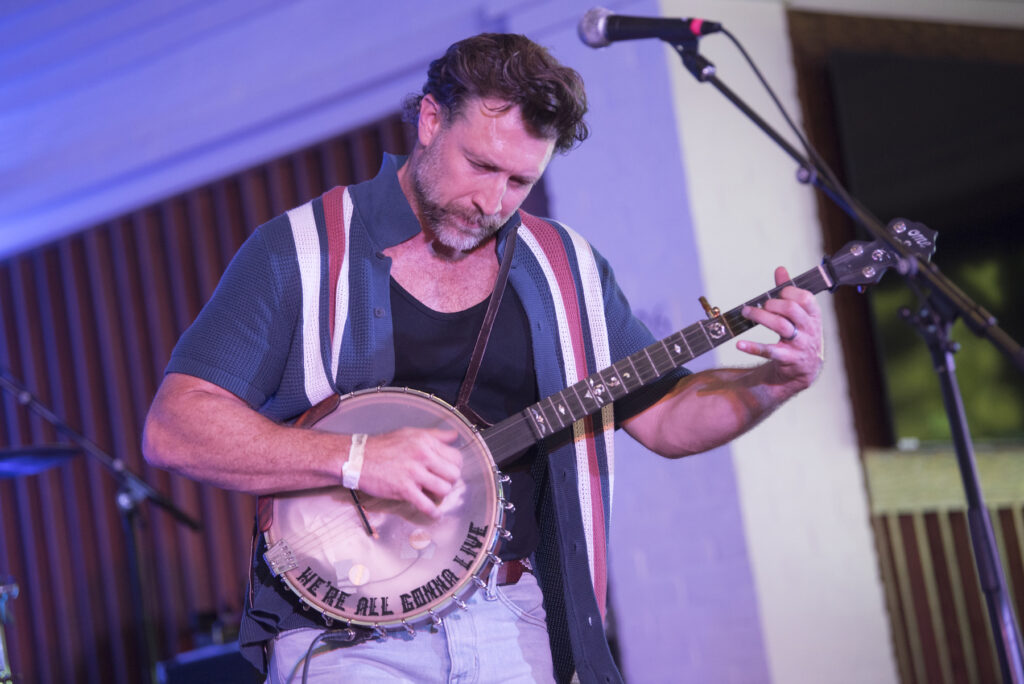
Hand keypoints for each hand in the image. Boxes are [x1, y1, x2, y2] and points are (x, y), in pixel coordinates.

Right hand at [354, 427, 462, 517]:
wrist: (357, 458)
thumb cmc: (383, 446)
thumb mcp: (410, 433)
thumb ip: (435, 435)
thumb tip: (454, 435)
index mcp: (426, 442)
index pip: (456, 457)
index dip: (455, 466)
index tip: (449, 472)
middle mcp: (422, 456)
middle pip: (453, 474)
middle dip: (450, 481)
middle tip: (441, 484)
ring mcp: (414, 473)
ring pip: (444, 489)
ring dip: (441, 496)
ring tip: (434, 496)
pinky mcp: (404, 489)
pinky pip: (427, 505)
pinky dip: (433, 512)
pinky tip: (434, 513)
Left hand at [737, 266, 823, 390]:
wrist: (804, 369)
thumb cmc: (801, 335)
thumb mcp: (800, 315)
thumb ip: (790, 292)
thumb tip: (780, 270)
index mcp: (813, 316)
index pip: (805, 297)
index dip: (788, 292)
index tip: (777, 293)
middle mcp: (809, 329)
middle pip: (790, 309)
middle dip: (772, 304)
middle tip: (760, 305)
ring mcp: (800, 345)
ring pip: (780, 326)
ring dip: (760, 317)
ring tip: (746, 313)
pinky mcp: (788, 359)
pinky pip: (769, 351)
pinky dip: (752, 347)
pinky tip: (740, 344)